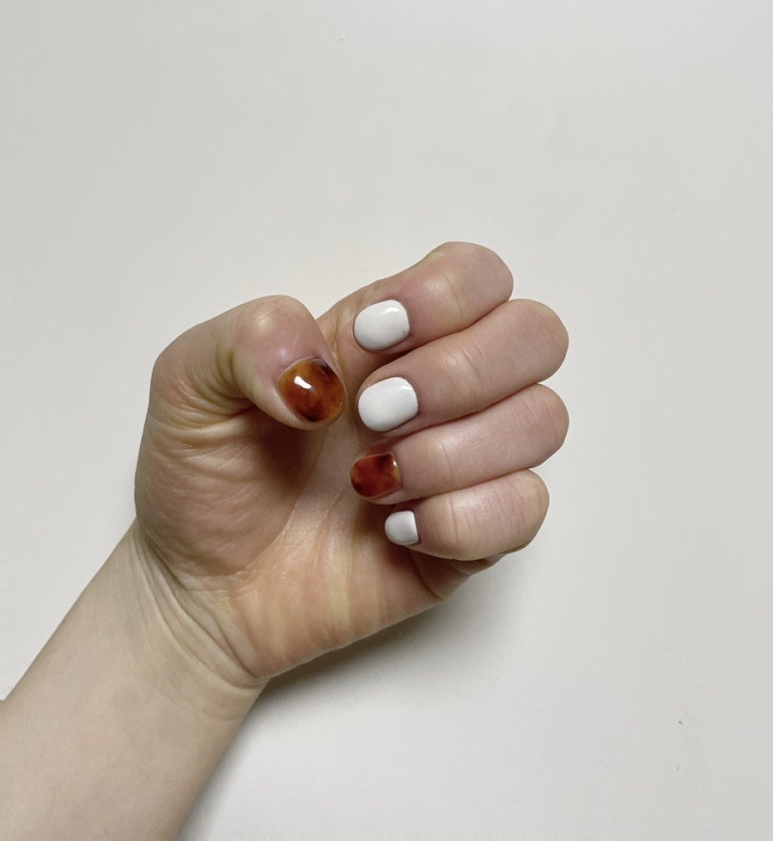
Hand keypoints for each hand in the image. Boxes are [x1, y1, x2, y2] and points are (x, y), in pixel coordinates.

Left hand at [134, 243, 568, 684]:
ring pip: (544, 419)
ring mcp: (464, 462)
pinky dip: (462, 519)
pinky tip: (394, 531)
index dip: (446, 296)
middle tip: (374, 413)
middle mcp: (441, 389)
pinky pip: (527, 509)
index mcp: (385, 335)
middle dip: (460, 373)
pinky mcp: (473, 536)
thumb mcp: (189, 382)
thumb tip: (329, 370)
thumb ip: (250, 338)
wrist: (200, 588)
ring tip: (370, 482)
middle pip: (537, 335)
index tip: (370, 340)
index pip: (477, 274)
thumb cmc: (205, 476)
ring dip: (456, 450)